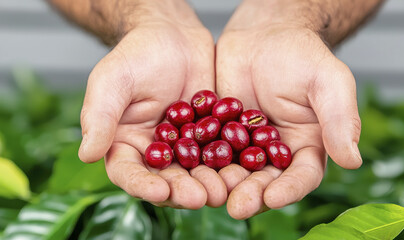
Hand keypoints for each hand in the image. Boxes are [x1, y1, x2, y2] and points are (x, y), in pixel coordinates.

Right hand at [78, 1, 226, 208]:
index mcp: (125, 144)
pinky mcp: (209, 136)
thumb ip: (99, 117)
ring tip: (222, 188)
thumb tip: (87, 154)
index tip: (160, 191)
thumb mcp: (113, 81)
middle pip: (166, 180)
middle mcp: (154, 151)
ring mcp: (184, 146)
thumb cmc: (136, 55)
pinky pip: (219, 153)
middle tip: (200, 197)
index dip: (143, 186)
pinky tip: (240, 169)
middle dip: (182, 191)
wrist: (173, 36)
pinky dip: (229, 163)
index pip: (129, 173)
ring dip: (209, 184)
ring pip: (195, 173)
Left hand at [216, 2, 361, 218]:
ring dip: (222, 184)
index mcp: (305, 147)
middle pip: (264, 181)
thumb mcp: (328, 82)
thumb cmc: (303, 55)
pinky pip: (208, 148)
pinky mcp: (219, 132)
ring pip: (233, 170)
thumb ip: (340, 120)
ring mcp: (244, 144)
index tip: (273, 198)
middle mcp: (274, 152)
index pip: (301, 176)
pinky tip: (188, 168)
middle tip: (236, 206)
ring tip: (210, 193)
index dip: (289, 190)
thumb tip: (353, 160)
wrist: (265, 34)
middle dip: (251, 194)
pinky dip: (199, 159)